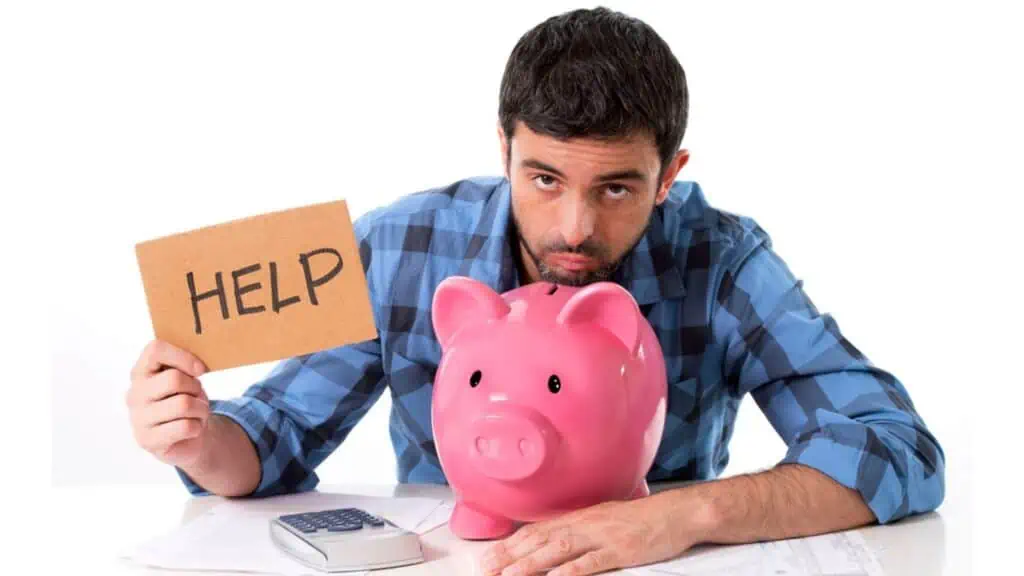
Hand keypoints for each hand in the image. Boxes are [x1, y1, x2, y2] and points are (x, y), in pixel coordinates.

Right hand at [127, 340, 210, 468]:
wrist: (189, 438)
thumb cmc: (187, 401)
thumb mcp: (186, 378)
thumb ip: (185, 365)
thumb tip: (198, 366)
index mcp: (141, 372)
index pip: (155, 350)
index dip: (183, 357)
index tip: (200, 369)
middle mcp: (134, 394)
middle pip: (174, 379)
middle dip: (195, 387)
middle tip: (196, 395)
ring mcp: (138, 418)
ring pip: (183, 404)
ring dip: (200, 408)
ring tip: (197, 412)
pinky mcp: (148, 440)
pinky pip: (185, 427)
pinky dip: (197, 426)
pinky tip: (191, 429)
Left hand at [478, 493, 701, 575]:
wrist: (677, 513)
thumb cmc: (644, 520)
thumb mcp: (605, 520)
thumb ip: (580, 530)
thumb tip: (554, 542)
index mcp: (581, 517)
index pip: (538, 530)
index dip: (511, 544)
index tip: (490, 556)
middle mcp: (586, 524)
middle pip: (541, 540)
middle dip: (511, 555)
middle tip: (487, 569)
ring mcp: (602, 537)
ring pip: (559, 550)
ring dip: (530, 564)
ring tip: (509, 575)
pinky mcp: (621, 550)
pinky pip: (591, 562)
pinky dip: (570, 571)